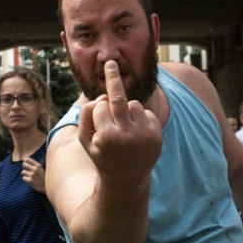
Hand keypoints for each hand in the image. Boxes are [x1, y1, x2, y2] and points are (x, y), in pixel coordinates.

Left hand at [21, 157, 45, 192]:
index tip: (27, 164)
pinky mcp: (30, 181)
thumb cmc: (43, 177)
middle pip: (23, 164)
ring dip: (25, 174)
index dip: (25, 162)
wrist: (46, 187)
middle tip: (27, 171)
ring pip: (23, 172)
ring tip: (29, 176)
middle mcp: (35, 169)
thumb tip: (23, 163)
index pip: (27, 159)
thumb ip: (33, 165)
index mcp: (38, 165)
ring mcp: (32, 175)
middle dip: (24, 167)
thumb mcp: (40, 169)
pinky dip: (25, 179)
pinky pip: (23, 178)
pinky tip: (29, 180)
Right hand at [77, 60, 162, 183]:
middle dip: (113, 78)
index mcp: (107, 137)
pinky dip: (139, 118)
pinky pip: (146, 112)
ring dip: (126, 110)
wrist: (126, 179)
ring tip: (124, 129)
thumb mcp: (85, 139)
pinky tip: (136, 134)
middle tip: (111, 63)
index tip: (98, 117)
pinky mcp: (157, 134)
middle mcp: (127, 135)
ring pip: (133, 104)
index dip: (98, 110)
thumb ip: (86, 115)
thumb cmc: (101, 156)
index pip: (100, 106)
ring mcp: (144, 135)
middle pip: (118, 97)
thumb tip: (103, 95)